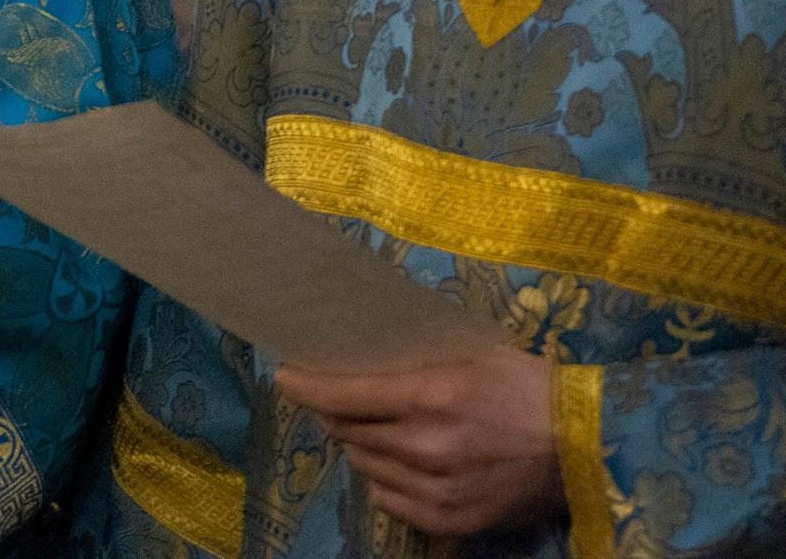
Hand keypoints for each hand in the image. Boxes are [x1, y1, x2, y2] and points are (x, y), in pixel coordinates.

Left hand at [275, 348, 562, 536]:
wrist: (587, 446)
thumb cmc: (526, 386)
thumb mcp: (468, 354)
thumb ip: (412, 358)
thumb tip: (357, 352)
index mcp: (432, 397)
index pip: (343, 394)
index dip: (305, 386)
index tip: (285, 377)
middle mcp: (427, 446)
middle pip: (348, 430)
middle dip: (337, 413)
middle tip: (341, 399)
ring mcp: (437, 490)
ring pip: (365, 465)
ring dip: (361, 445)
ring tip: (381, 429)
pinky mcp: (450, 520)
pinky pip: (389, 499)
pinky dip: (386, 479)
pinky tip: (402, 462)